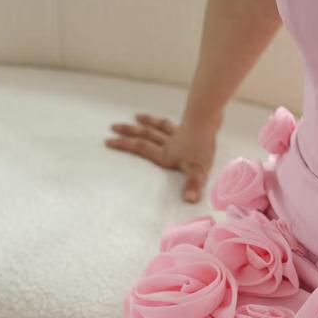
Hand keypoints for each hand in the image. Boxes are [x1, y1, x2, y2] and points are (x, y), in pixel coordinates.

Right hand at [105, 113, 219, 202]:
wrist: (209, 122)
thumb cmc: (203, 148)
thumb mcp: (198, 171)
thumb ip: (192, 185)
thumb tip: (189, 200)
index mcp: (165, 155)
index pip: (140, 149)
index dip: (124, 145)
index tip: (108, 141)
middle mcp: (167, 144)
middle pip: (144, 136)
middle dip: (128, 132)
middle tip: (113, 127)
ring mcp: (176, 134)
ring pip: (156, 128)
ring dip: (145, 123)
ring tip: (135, 117)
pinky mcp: (187, 128)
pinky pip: (170, 124)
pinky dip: (163, 122)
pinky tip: (162, 120)